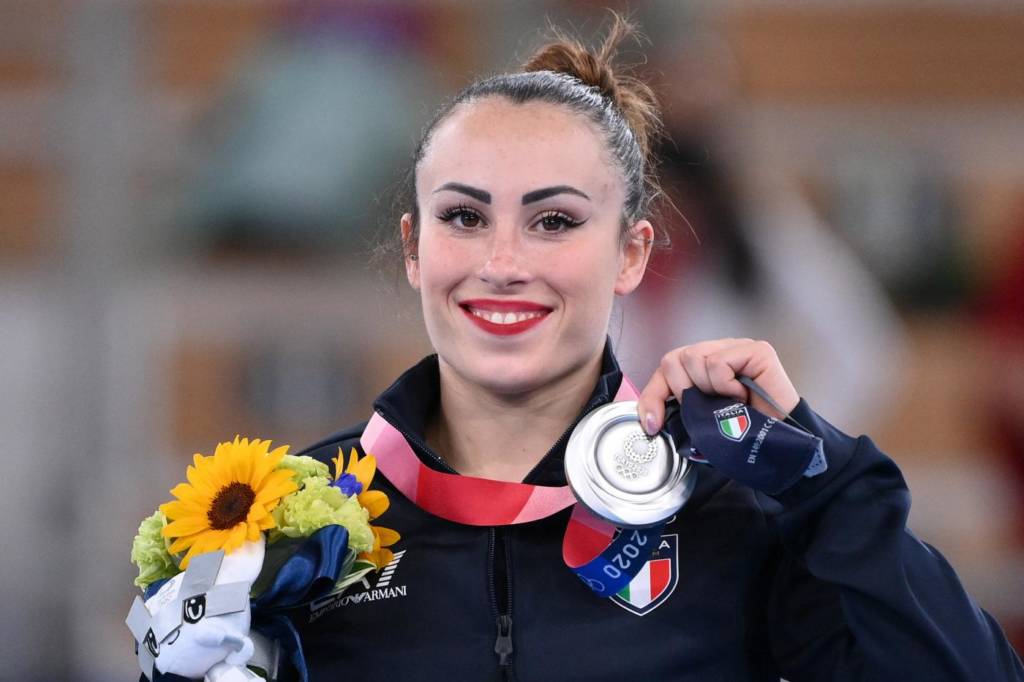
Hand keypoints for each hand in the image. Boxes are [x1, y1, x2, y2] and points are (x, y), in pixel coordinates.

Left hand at [637, 339, 799, 434]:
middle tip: (708, 410)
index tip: (652, 425)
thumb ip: (677, 408)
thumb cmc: (742, 437)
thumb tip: (649, 416)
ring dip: (707, 390)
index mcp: (703, 368)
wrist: (778, 449)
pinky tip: (742, 396)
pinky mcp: (757, 350)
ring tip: (729, 402)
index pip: (666, 368)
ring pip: (692, 357)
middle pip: (673, 359)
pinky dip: (724, 385)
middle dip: (683, 393)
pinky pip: (717, 363)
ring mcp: (738, 348)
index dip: (654, 396)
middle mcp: (719, 352)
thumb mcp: (698, 423)